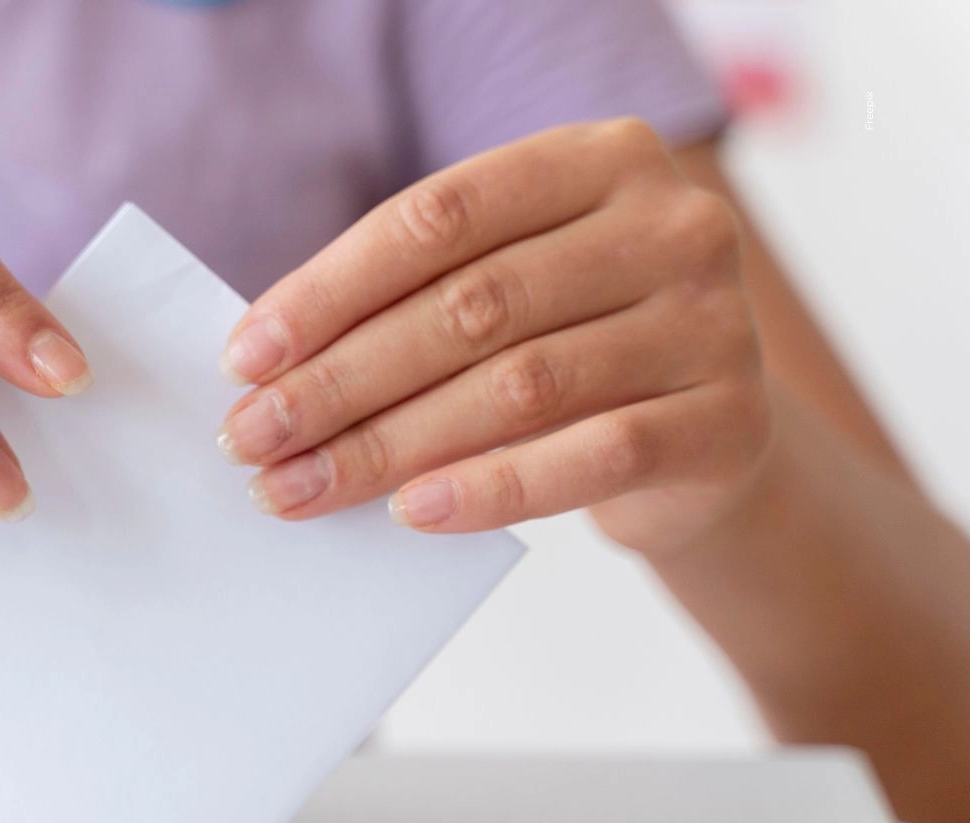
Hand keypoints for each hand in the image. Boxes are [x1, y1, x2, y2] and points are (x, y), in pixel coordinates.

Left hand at [217, 119, 771, 553]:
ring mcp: (712, 323)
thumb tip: (268, 366)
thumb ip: (416, 297)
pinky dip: (491, 489)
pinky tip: (411, 510)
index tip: (245, 357)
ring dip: (388, 444)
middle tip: (252, 436)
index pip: (439, 217)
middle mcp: (671, 224)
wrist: (708, 436)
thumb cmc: (574, 345)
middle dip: (340, 379)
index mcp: (600, 159)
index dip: (330, 288)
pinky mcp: (729, 424)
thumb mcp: (510, 287)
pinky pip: (591, 456)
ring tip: (301, 486)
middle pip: (470, 305)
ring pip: (520, 386)